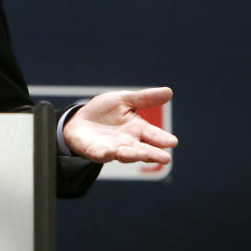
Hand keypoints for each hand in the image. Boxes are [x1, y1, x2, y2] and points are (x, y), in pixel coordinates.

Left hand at [63, 87, 177, 163]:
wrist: (79, 120)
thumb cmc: (105, 111)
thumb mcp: (123, 100)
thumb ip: (144, 98)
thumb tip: (169, 91)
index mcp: (138, 129)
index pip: (154, 135)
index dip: (162, 139)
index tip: (172, 142)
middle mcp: (128, 142)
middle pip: (143, 150)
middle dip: (153, 154)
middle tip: (165, 158)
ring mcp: (113, 149)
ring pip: (125, 155)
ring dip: (133, 155)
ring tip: (142, 155)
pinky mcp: (95, 152)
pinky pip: (101, 155)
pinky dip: (106, 155)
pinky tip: (110, 153)